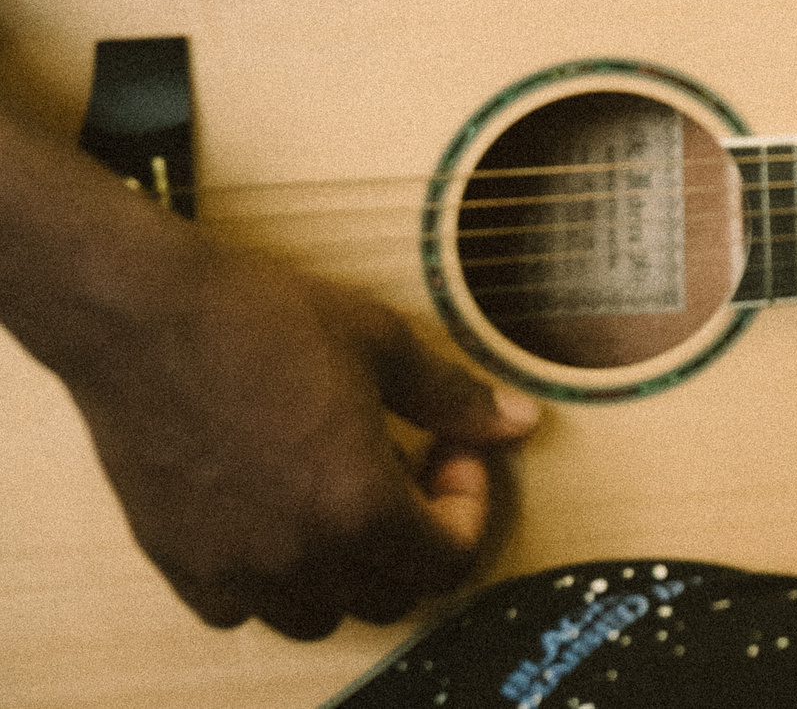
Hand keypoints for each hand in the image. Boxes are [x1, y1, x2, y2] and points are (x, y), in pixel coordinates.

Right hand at [65, 233, 538, 639]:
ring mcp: (231, 567)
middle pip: (391, 595)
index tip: (451, 452)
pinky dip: (272, 581)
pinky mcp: (178, 562)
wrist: (143, 315)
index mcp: (358, 507)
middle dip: (418, 540)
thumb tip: (519, 423)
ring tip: (345, 495)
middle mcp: (295, 555)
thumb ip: (454, 397)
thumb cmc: (261, 318)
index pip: (449, 562)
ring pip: (317, 615)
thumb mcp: (382, 343)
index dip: (469, 509)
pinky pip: (240, 609)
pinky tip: (278, 513)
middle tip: (409, 469)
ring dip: (349, 570)